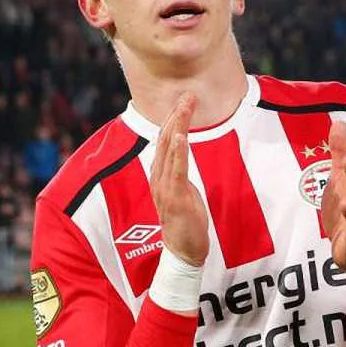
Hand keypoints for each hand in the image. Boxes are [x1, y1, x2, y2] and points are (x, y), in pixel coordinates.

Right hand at [150, 93, 209, 266]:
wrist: (183, 251)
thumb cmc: (185, 221)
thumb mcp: (183, 190)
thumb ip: (180, 172)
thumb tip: (183, 155)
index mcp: (160, 175)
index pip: (165, 141)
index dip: (173, 119)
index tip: (183, 101)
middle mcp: (158, 178)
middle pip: (165, 140)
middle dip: (176, 115)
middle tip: (187, 95)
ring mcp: (164, 187)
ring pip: (169, 150)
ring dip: (178, 125)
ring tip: (184, 106)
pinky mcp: (175, 198)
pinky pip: (176, 171)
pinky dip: (178, 152)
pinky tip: (182, 135)